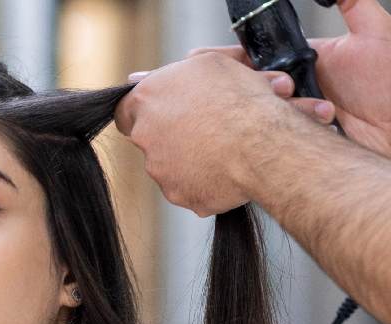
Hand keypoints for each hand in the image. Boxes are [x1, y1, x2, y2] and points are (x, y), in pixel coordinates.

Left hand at [115, 52, 320, 216]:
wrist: (263, 145)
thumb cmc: (241, 99)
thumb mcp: (211, 63)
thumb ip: (177, 71)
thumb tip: (143, 77)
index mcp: (147, 98)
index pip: (127, 108)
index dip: (147, 110)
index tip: (165, 111)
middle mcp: (145, 135)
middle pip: (149, 137)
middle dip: (173, 133)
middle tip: (205, 128)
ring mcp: (159, 168)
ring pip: (169, 163)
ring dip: (190, 156)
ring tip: (224, 147)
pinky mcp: (177, 193)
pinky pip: (188, 186)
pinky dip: (205, 179)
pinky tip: (227, 168)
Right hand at [178, 0, 390, 165]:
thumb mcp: (375, 32)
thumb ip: (354, 3)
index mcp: (298, 62)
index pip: (250, 56)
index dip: (222, 58)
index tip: (198, 59)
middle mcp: (287, 90)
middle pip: (239, 85)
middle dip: (221, 85)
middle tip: (206, 85)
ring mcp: (285, 118)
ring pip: (248, 111)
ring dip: (249, 106)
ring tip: (255, 102)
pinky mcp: (288, 143)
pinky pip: (262, 136)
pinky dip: (258, 132)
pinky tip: (251, 131)